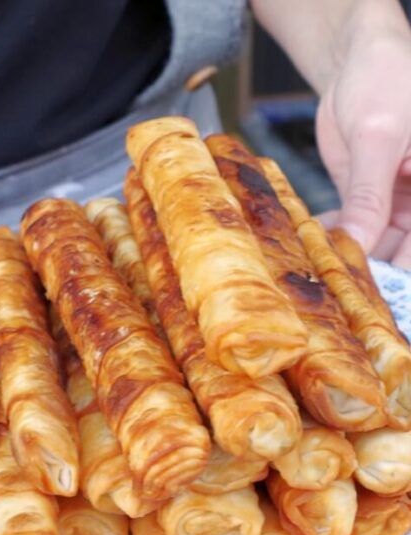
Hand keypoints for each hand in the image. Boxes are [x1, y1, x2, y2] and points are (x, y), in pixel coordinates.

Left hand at [316, 12, 410, 268]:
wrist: (358, 59)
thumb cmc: (387, 80)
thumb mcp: (377, 137)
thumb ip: (369, 194)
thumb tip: (359, 244)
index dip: (400, 276)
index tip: (370, 300)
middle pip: (401, 253)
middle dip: (370, 274)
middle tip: (335, 292)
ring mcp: (395, 203)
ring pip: (373, 244)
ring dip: (345, 257)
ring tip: (315, 271)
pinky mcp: (365, 199)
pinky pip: (351, 226)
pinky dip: (330, 236)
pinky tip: (308, 245)